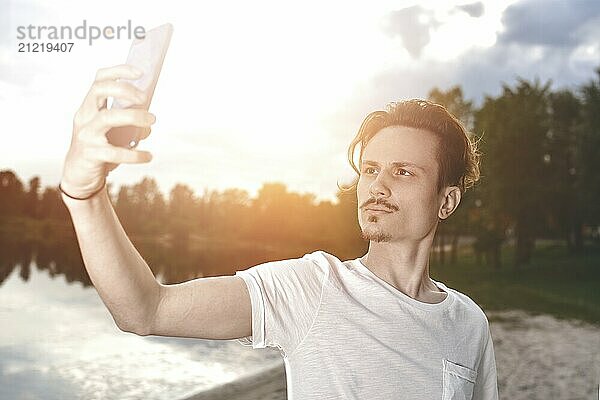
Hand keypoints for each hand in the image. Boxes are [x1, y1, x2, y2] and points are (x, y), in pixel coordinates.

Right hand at [60, 64, 155, 197]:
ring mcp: (86, 135)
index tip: (139, 73)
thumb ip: (128, 122)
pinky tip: (148, 156)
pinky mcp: (90, 155)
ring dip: (133, 116)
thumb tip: (149, 120)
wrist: (79, 176)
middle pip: (100, 91)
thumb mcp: (112, 131)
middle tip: (144, 100)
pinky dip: (135, 154)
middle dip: (125, 90)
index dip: (118, 71)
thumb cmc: (99, 148)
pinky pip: (115, 152)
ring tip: (151, 121)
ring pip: (108, 117)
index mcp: (89, 108)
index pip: (99, 80)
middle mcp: (84, 117)